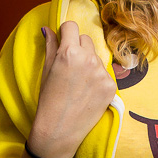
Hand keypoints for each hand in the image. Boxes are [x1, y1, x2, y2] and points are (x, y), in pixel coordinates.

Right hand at [28, 21, 116, 157]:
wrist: (59, 130)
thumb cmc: (48, 100)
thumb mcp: (46, 70)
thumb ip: (50, 46)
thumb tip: (48, 29)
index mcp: (69, 52)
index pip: (71, 26)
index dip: (65, 33)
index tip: (63, 41)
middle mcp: (88, 59)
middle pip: (86, 39)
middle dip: (78, 47)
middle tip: (70, 65)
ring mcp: (102, 73)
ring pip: (96, 56)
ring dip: (89, 62)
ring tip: (78, 82)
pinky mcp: (111, 86)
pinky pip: (104, 73)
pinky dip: (97, 78)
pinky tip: (87, 92)